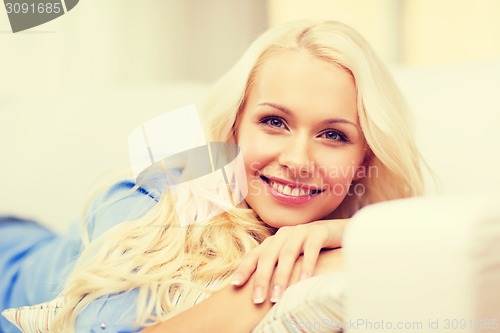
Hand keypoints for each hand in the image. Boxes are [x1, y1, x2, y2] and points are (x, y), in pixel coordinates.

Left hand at [230, 218, 347, 303]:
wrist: (339, 232)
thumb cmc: (312, 250)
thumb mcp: (293, 258)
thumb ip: (278, 268)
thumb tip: (263, 292)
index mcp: (274, 240)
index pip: (255, 254)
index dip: (244, 269)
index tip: (234, 285)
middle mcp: (284, 234)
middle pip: (268, 257)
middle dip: (261, 279)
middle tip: (258, 300)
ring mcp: (300, 232)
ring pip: (287, 255)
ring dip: (281, 277)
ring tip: (277, 297)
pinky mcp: (318, 233)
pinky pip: (310, 250)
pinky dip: (306, 266)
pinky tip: (303, 281)